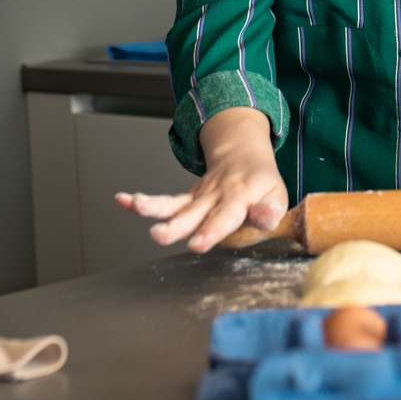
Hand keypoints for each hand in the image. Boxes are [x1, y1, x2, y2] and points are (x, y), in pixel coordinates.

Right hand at [113, 107, 288, 253]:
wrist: (243, 155)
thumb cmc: (262, 182)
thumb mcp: (278, 194)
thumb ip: (272, 210)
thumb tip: (266, 218)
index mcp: (240, 196)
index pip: (225, 216)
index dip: (211, 230)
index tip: (197, 244)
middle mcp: (215, 196)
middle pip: (193, 213)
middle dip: (176, 226)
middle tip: (159, 235)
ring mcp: (199, 197)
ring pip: (173, 204)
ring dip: (152, 207)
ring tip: (134, 208)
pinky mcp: (187, 199)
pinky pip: (165, 202)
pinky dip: (143, 202)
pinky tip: (122, 201)